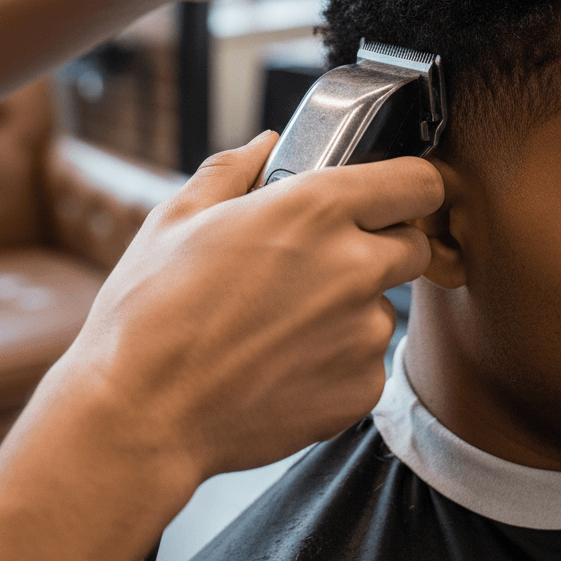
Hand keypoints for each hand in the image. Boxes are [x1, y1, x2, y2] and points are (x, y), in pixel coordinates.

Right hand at [60, 130, 442, 480]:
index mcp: (316, 208)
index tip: (389, 198)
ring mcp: (363, 334)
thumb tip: (266, 145)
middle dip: (381, 246)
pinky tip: (280, 362)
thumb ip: (234, 170)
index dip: (408, 188)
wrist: (141, 414)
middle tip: (322, 261)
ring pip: (385, 307)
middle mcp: (354, 266)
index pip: (419, 182)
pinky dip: (336, 360)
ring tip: (279, 322)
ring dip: (351, 307)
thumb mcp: (177, 216)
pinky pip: (366, 362)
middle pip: (413, 245)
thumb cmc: (150, 312)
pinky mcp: (361, 391)